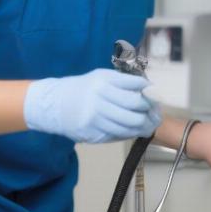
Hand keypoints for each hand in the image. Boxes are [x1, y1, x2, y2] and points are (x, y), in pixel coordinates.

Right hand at [23, 68, 161, 143]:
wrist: (54, 105)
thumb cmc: (83, 88)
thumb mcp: (101, 77)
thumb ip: (124, 83)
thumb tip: (150, 92)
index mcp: (104, 80)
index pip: (136, 85)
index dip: (150, 91)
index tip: (156, 94)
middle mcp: (100, 97)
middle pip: (135, 106)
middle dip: (150, 110)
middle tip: (156, 112)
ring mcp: (96, 117)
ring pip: (130, 125)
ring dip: (144, 125)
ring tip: (150, 124)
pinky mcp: (93, 133)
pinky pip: (119, 135)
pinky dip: (130, 133)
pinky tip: (135, 130)